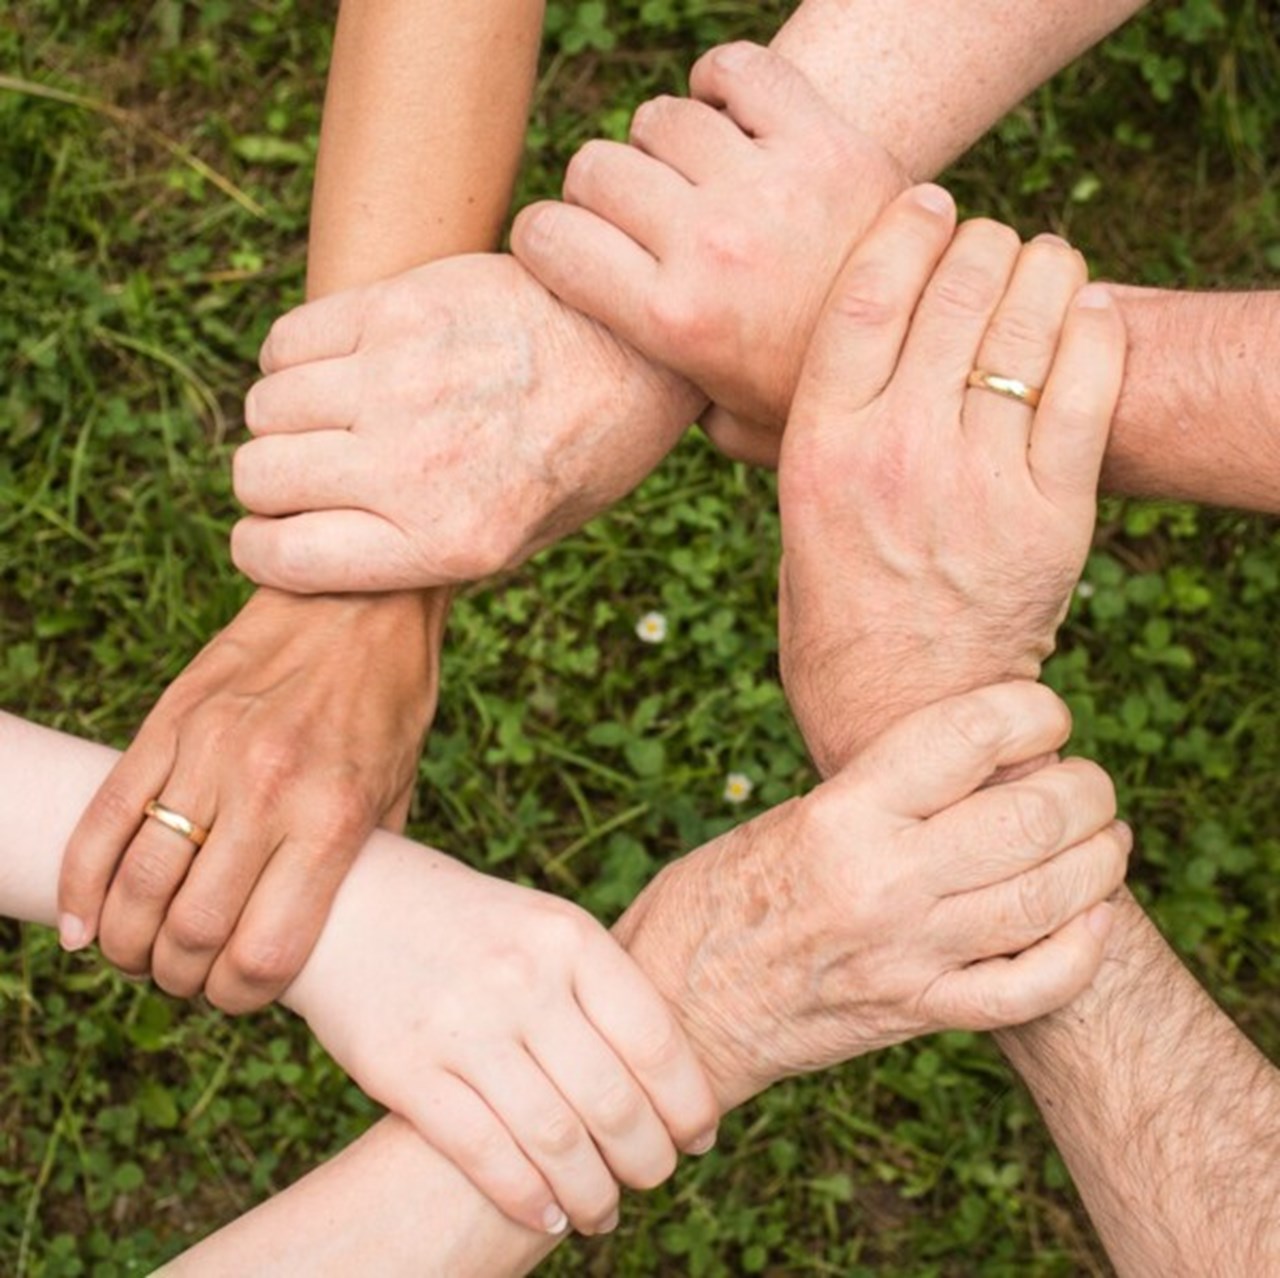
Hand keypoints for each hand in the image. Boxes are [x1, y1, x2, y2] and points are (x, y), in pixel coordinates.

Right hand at [57, 588, 443, 1010]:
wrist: (359, 599)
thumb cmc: (389, 702)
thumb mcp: (399, 791)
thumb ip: (361, 865)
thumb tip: (328, 935)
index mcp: (333, 819)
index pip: (264, 952)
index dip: (240, 997)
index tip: (238, 995)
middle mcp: (267, 791)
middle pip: (190, 931)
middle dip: (179, 978)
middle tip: (185, 978)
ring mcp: (209, 754)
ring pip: (137, 883)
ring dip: (127, 942)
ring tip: (138, 953)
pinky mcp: (169, 723)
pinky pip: (104, 818)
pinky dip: (81, 883)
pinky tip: (83, 924)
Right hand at [230, 253, 702, 592]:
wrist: (638, 351)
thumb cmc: (580, 455)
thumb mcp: (520, 539)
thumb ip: (421, 551)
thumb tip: (321, 549)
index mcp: (449, 541)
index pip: (282, 558)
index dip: (261, 550)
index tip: (271, 535)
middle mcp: (416, 467)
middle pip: (259, 477)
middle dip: (271, 484)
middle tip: (311, 473)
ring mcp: (403, 382)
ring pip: (265, 407)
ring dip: (284, 419)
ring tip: (332, 416)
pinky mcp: (400, 309)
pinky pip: (288, 340)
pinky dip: (293, 359)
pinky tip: (339, 365)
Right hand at [285, 836, 718, 1237]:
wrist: (350, 901)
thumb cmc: (467, 923)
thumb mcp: (542, 925)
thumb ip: (598, 987)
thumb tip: (669, 1078)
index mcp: (568, 937)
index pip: (654, 1040)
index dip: (688, 1103)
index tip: (699, 1137)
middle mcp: (522, 979)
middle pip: (613, 1100)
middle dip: (648, 1159)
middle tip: (654, 1179)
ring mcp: (462, 1025)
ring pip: (555, 1140)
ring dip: (593, 1194)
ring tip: (604, 1212)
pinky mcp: (405, 1069)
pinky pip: (484, 1153)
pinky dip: (527, 1199)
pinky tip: (548, 1216)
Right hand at [512, 41, 904, 454]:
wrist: (931, 357)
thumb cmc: (816, 398)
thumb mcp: (730, 427)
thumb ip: (667, 401)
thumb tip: (623, 384)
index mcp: (673, 322)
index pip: (548, 238)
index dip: (543, 238)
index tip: (563, 247)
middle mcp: (710, 246)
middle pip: (595, 168)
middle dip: (599, 193)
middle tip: (635, 219)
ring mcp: (768, 186)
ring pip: (660, 118)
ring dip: (663, 145)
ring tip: (692, 178)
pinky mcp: (824, 140)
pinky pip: (738, 70)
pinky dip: (722, 82)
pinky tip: (729, 119)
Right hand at [614, 682, 1126, 1109]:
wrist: (677, 1007)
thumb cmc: (717, 896)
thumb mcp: (788, 817)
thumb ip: (880, 794)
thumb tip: (976, 764)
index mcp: (841, 815)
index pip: (969, 735)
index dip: (1032, 711)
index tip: (1044, 713)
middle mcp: (883, 881)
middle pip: (1032, 817)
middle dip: (1085, 789)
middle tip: (1086, 782)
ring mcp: (908, 955)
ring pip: (1050, 899)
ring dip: (1099, 860)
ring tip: (1104, 838)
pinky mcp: (918, 1013)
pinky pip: (1030, 988)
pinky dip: (1081, 951)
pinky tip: (1091, 918)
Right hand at [777, 186, 1125, 773]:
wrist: (904, 711)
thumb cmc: (836, 614)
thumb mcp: (792, 518)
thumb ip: (791, 438)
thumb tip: (757, 375)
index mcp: (820, 449)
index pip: (866, 294)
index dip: (905, 227)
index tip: (927, 199)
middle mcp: (896, 453)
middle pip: (955, 290)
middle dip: (980, 241)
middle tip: (988, 242)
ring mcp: (978, 482)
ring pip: (1027, 323)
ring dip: (1043, 270)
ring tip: (1042, 265)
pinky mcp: (1051, 514)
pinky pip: (1087, 385)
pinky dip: (1093, 329)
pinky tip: (1085, 312)